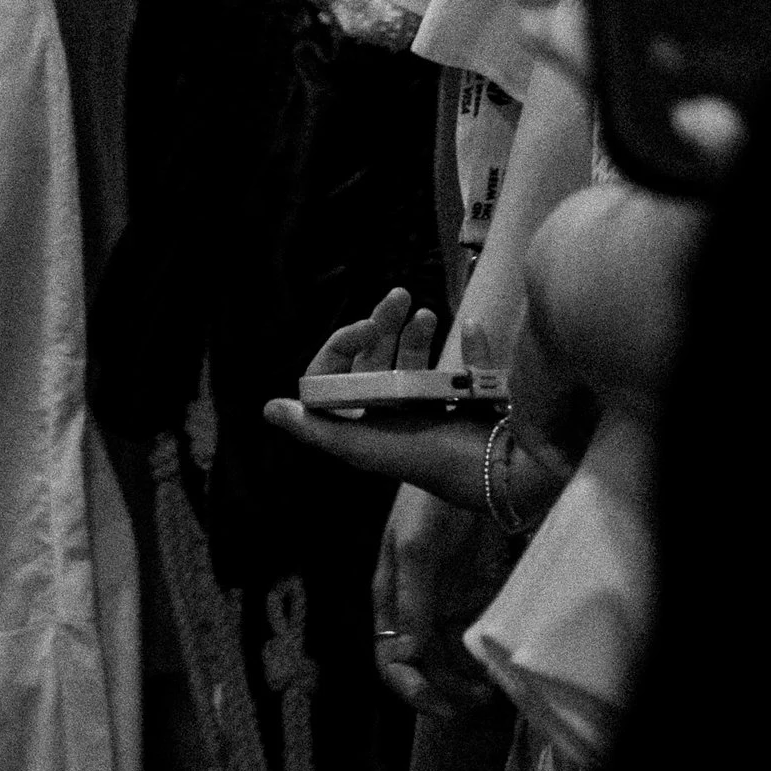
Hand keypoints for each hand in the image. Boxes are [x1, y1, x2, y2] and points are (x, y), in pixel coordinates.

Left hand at [263, 286, 493, 499]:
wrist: (500, 474)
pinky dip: (473, 346)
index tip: (365, 327)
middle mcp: (396, 416)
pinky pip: (471, 367)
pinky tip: (471, 327)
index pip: (340, 375)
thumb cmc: (426, 459)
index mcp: (368, 424)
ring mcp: (436, 408)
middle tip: (399, 296)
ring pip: (417, 361)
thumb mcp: (363, 447)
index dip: (344, 345)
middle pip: (378, 360)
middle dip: (385, 325)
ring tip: (426, 314)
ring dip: (418, 333)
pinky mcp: (474, 403)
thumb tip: (270, 409)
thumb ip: (317, 429)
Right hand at [372, 484, 506, 715]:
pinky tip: (498, 668)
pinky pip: (475, 641)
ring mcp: (446, 603)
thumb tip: (405, 655)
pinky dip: (483, 660)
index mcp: (391, 598)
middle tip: (477, 703)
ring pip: (450, 661)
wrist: (476, 469)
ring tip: (491, 692)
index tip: (441, 705)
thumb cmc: (430, 502)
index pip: (389, 656)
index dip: (410, 687)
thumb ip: (411, 601)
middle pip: (422, 667)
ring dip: (466, 682)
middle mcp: (415, 608)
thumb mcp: (415, 548)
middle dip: (444, 692)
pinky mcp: (476, 597)